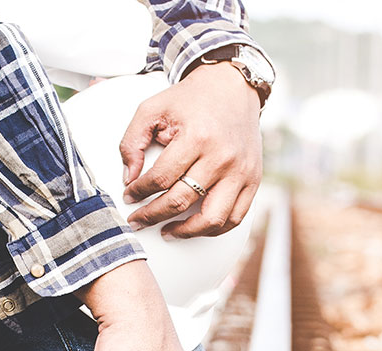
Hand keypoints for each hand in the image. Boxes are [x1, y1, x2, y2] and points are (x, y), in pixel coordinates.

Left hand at [119, 61, 262, 237]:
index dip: (139, 192)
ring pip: (212, 219)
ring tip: (167, 232)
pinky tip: (196, 228)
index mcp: (197, 137)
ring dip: (186, 232)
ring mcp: (241, 172)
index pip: (161, 178)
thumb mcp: (153, 108)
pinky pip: (236, 217)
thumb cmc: (191, 99)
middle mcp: (222, 157)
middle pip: (182, 201)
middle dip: (153, 216)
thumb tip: (128, 177)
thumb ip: (132, 140)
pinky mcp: (253, 179)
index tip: (129, 196)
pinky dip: (215, 229)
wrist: (232, 88)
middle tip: (137, 220)